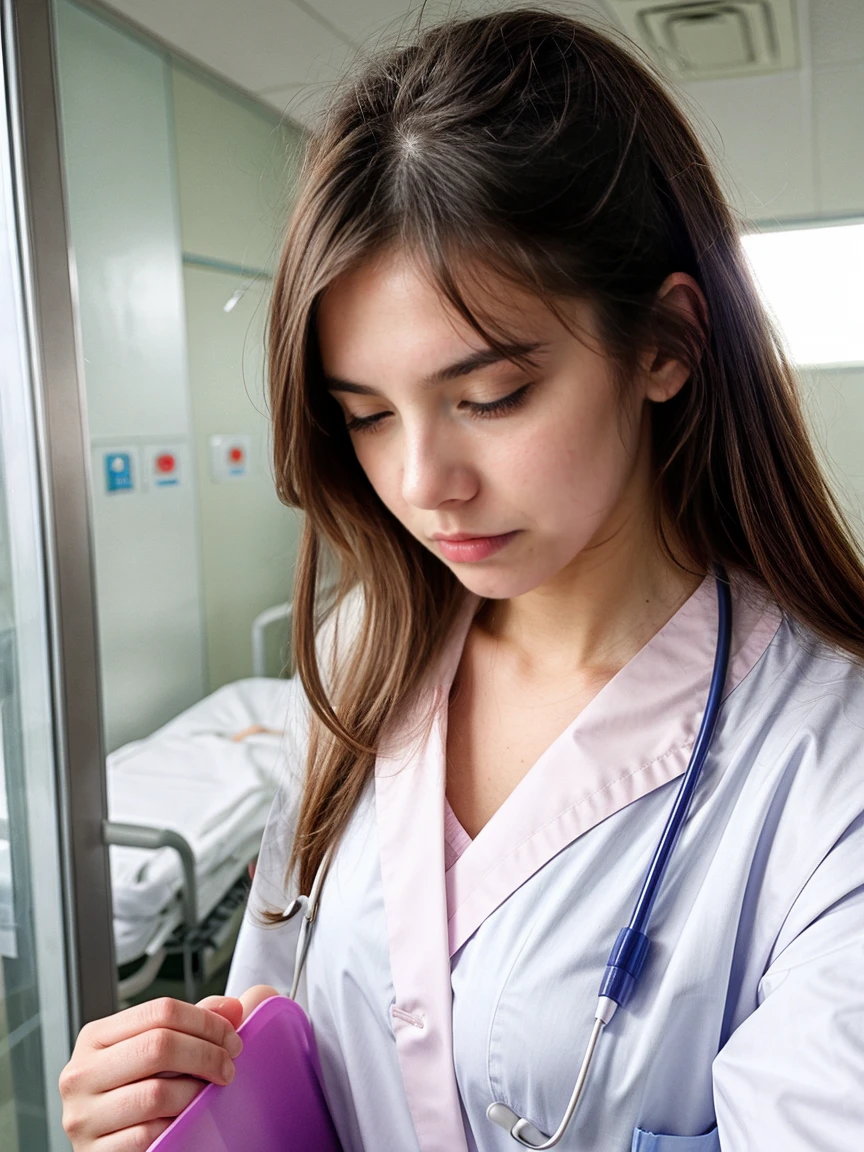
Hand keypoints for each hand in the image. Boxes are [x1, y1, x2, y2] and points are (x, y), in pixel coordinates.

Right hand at [59, 986, 278, 1150]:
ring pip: (156, 1093)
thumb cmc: (131, 1093)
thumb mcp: (153, 1051)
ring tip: (205, 1095)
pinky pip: (148, 1135)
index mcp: (95, 1037)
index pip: (160, 1011)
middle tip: (227, 1067)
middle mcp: (81, 1073)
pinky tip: (182, 1121)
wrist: (104, 1147)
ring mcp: (83, 1116)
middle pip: (159, 1046)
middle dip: (206, 1055)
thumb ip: (192, 1024)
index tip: (230, 1038)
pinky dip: (174, 1127)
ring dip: (194, 1094)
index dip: (205, 1021)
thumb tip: (233, 1007)